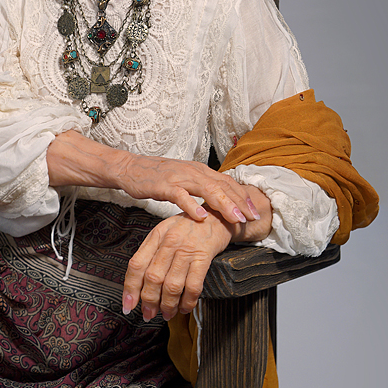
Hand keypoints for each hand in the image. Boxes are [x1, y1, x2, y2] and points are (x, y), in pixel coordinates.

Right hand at [46, 133, 261, 225]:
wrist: (130, 168)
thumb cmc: (158, 177)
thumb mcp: (185, 181)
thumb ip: (202, 189)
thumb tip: (222, 202)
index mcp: (201, 171)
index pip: (228, 183)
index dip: (244, 198)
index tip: (256, 212)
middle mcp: (194, 171)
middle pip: (223, 186)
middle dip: (241, 203)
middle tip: (254, 218)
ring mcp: (180, 177)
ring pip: (207, 190)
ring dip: (224, 205)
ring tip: (236, 219)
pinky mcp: (164, 185)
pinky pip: (181, 196)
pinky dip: (192, 206)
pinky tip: (202, 217)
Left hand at [122, 213, 232, 321]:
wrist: (219, 215)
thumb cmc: (190, 227)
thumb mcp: (166, 232)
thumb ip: (153, 253)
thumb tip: (139, 283)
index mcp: (156, 236)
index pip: (136, 265)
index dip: (130, 288)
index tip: (127, 305)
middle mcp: (169, 241)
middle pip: (152, 278)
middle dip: (149, 301)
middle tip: (148, 314)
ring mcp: (187, 249)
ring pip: (171, 284)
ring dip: (168, 305)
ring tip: (167, 314)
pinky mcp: (204, 256)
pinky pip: (193, 285)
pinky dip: (188, 301)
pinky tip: (185, 307)